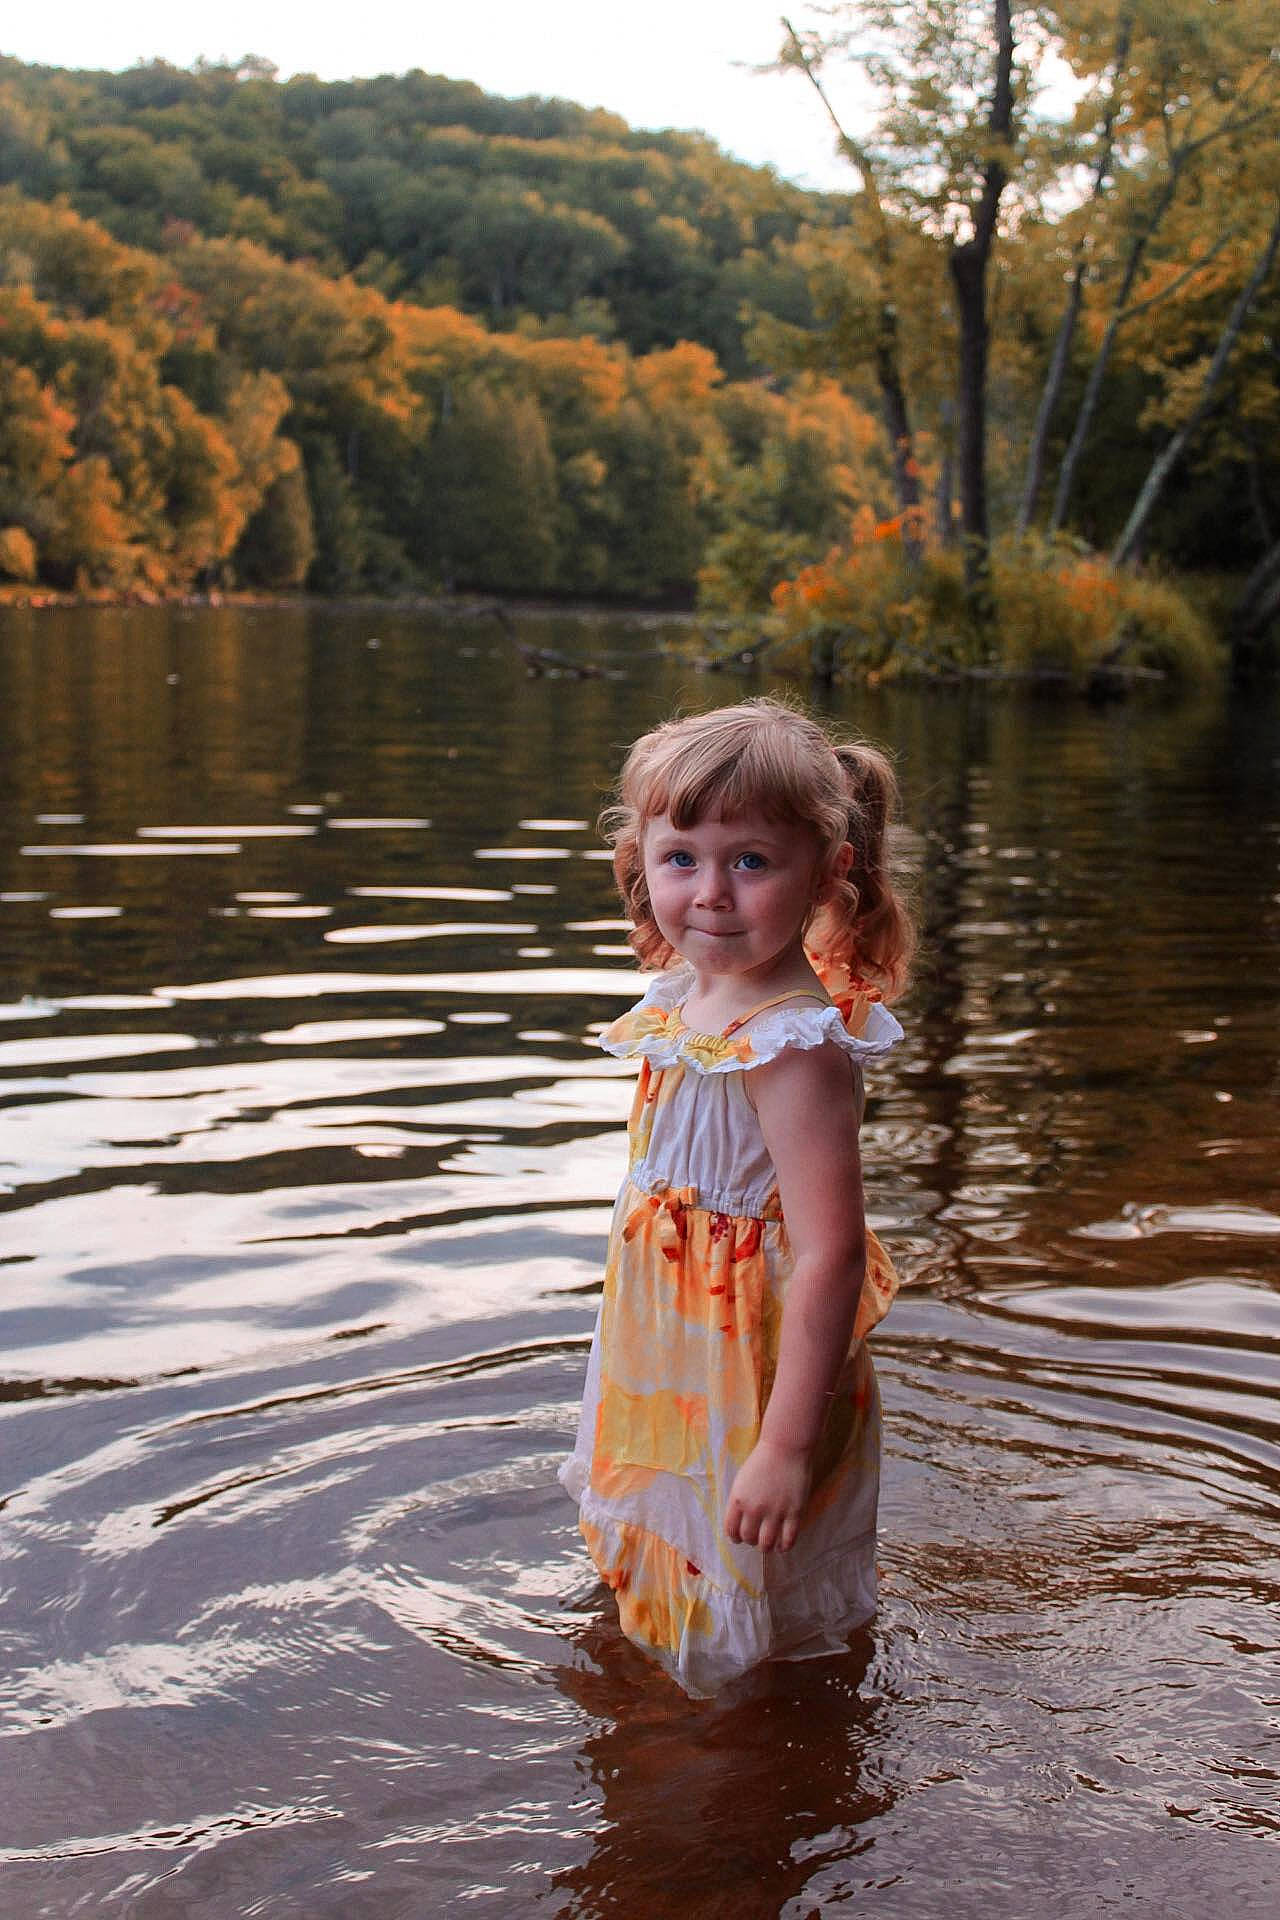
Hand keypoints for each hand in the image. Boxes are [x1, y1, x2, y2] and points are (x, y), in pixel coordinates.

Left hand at [724, 1436, 812, 1552]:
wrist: (786, 1447)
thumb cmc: (763, 1460)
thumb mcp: (742, 1480)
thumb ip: (739, 1501)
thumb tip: (739, 1522)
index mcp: (738, 1500)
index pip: (731, 1530)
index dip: (735, 1537)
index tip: (739, 1538)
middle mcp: (754, 1509)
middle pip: (748, 1538)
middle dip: (751, 1540)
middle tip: (755, 1538)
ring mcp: (775, 1512)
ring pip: (766, 1544)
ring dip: (765, 1547)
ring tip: (768, 1544)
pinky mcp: (794, 1513)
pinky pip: (788, 1540)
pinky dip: (784, 1547)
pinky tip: (782, 1546)